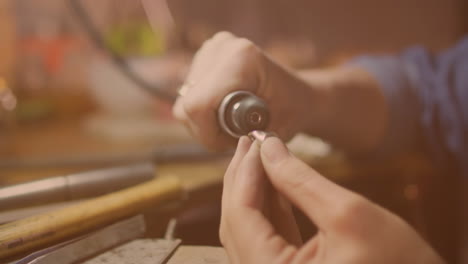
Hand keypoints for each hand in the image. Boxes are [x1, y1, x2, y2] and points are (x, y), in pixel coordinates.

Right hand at [173, 32, 322, 149]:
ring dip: (203, 122)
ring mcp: (211, 48)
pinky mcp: (204, 55)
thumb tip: (219, 145)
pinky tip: (223, 111)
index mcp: (242, 59)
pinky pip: (187, 95)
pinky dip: (202, 110)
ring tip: (231, 124)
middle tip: (233, 135)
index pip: (198, 105)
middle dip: (206, 129)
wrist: (297, 95)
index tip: (230, 143)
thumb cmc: (291, 113)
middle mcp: (222, 46)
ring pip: (184, 102)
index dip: (208, 134)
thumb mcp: (274, 132)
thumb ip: (245, 140)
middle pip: (187, 104)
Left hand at [220, 136, 444, 263]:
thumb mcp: (348, 213)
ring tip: (259, 157)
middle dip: (243, 179)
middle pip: (238, 224)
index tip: (253, 141)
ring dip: (253, 191)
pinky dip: (268, 208)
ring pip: (249, 229)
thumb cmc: (398, 263)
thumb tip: (268, 148)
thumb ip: (300, 179)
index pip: (241, 218)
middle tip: (250, 144)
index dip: (244, 174)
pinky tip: (272, 181)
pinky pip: (265, 238)